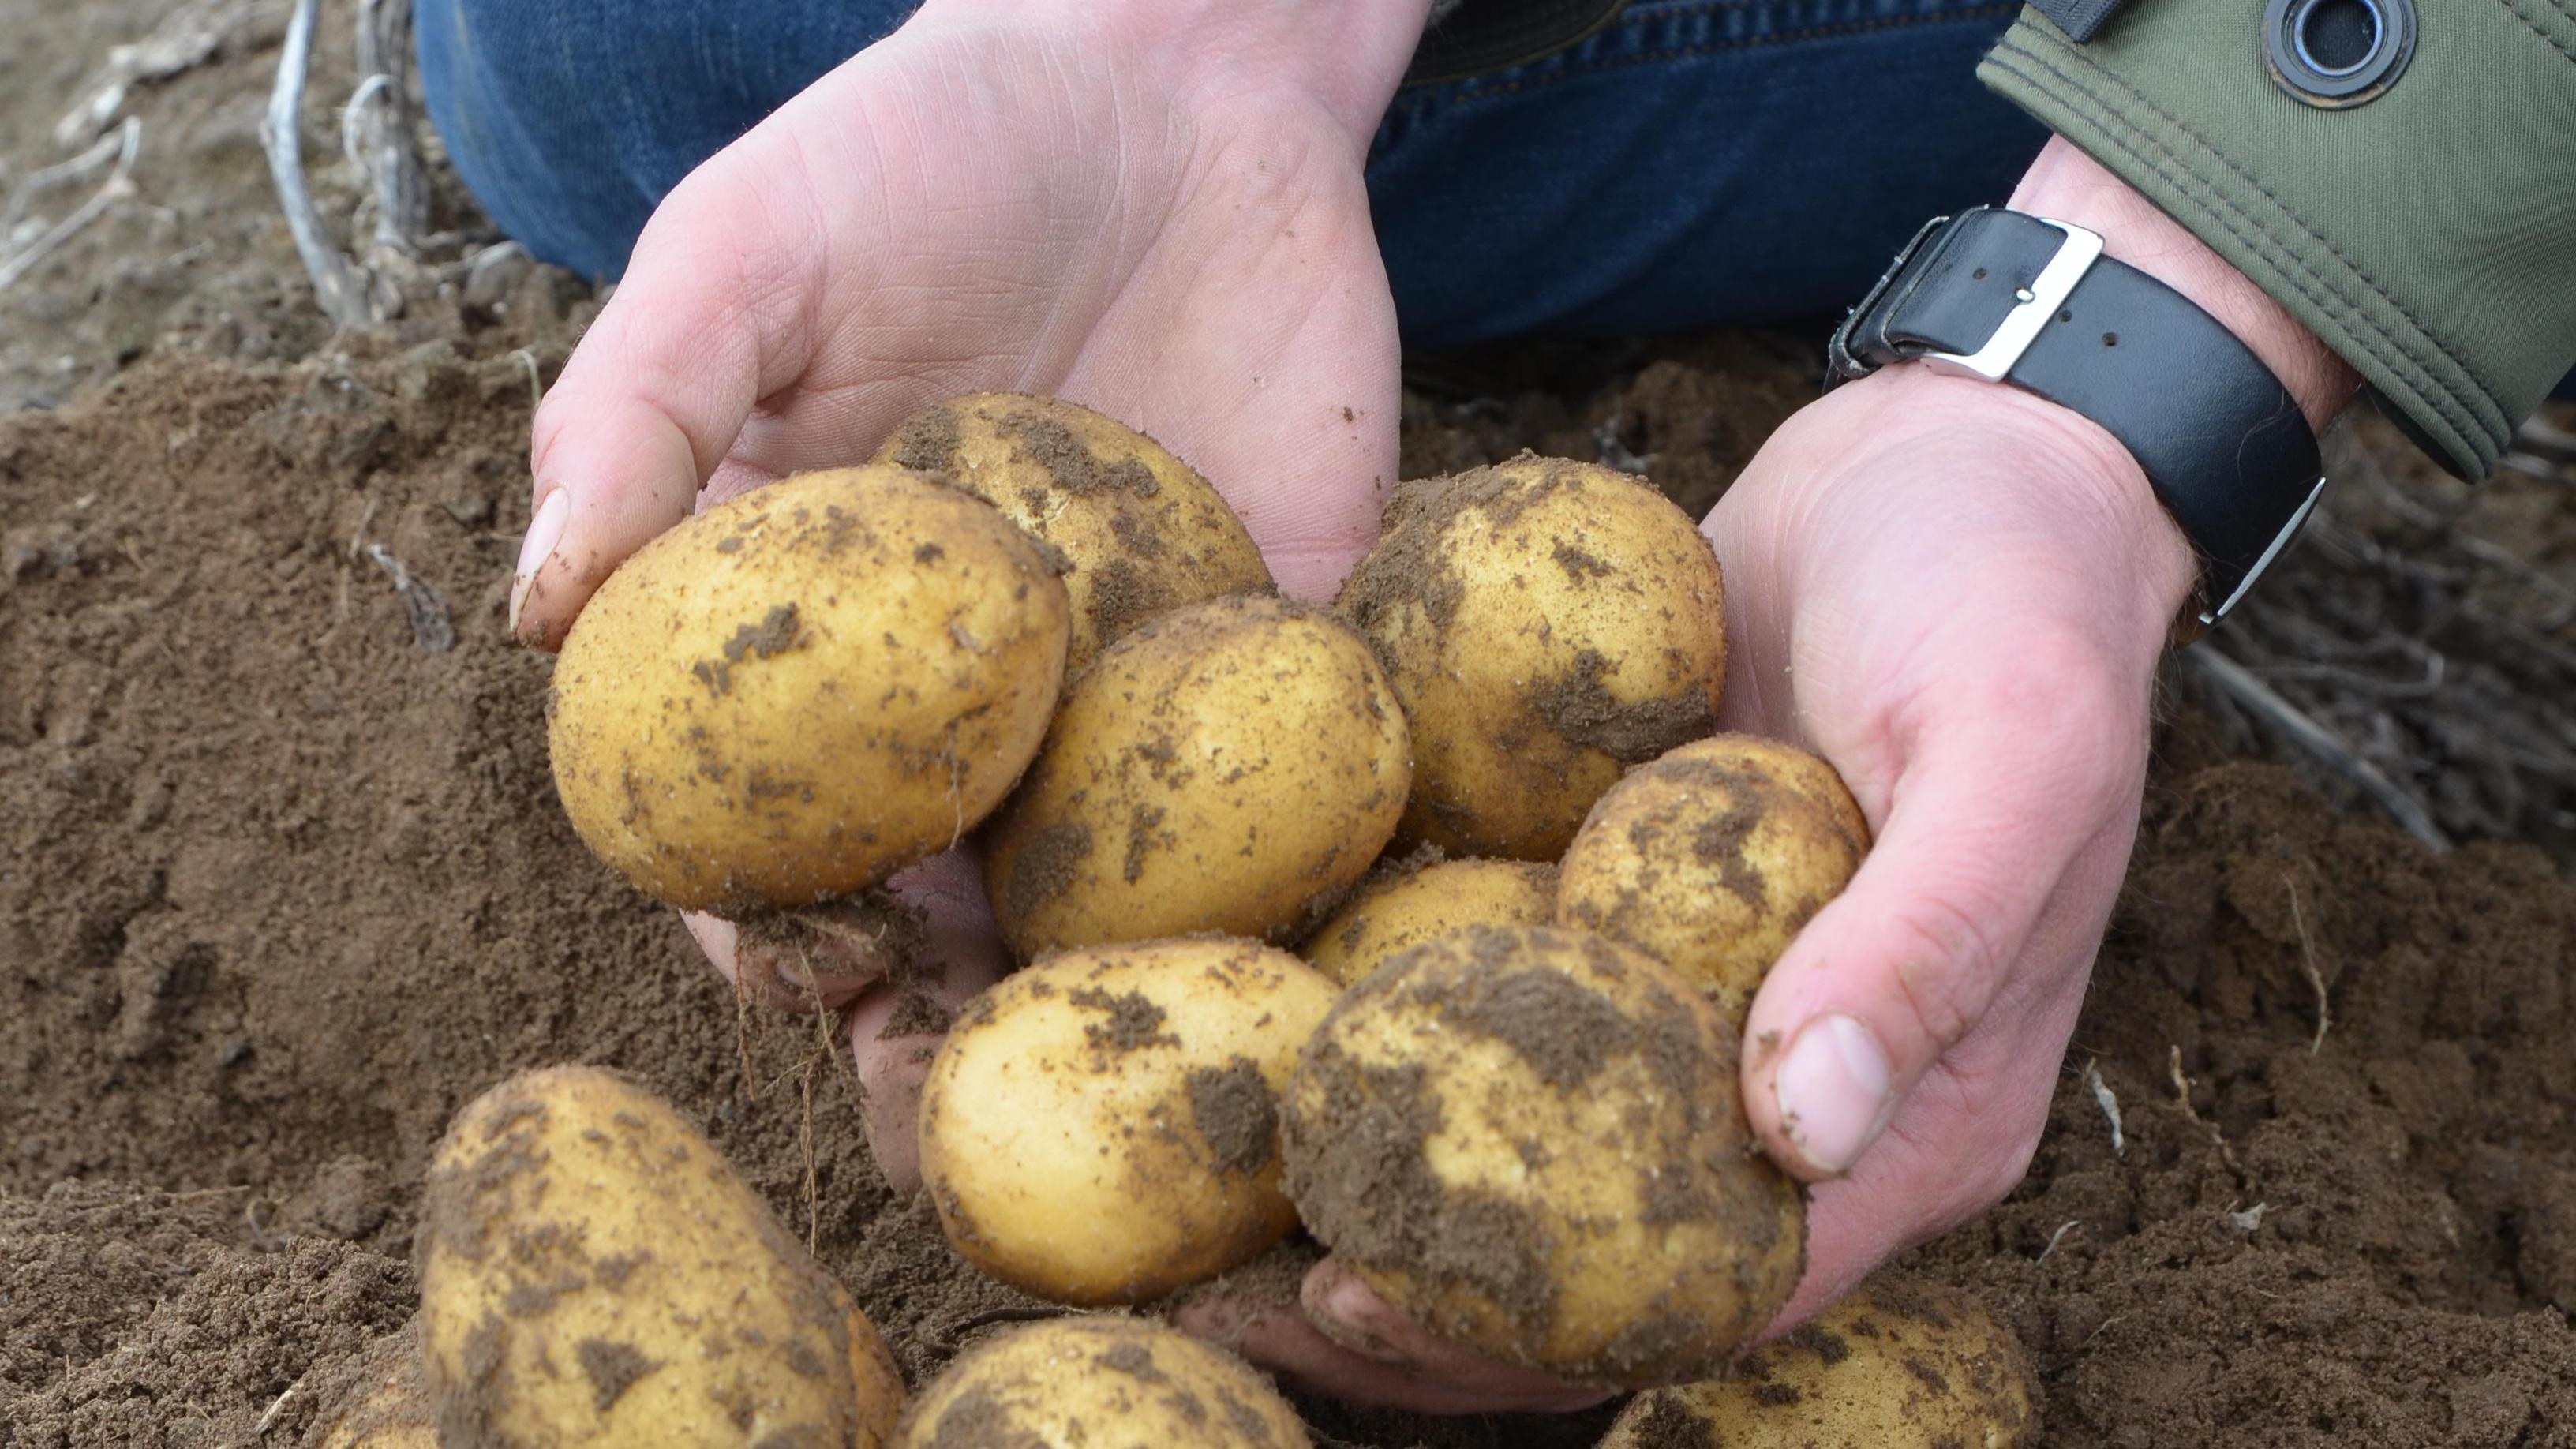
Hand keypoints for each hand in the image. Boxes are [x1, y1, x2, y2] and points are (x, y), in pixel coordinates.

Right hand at [508, 0, 1426, 1187]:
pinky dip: (1280, 872)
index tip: (776, 971)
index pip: (768, 809)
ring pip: (1101, 877)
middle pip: (934, 888)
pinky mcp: (1285, 635)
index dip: (756, 909)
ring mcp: (1129, 673)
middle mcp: (969, 684)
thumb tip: (531, 615)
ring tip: (1087, 1067)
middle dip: (925, 1008)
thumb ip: (636, 419)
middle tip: (940, 1092)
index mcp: (819, 625)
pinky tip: (1272, 948)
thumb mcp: (744, 255)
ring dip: (1088, 988)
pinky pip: (1281, 779)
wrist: (1176, 71)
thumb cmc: (918, 147)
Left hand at [1214, 367, 2190, 1408]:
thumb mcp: (2007, 753)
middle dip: (1411, 1283)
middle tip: (1221, 1280)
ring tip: (1193, 1181)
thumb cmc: (2015, 599)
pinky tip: (1236, 1001)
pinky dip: (1378, 1008)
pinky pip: (1490, 977)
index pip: (1718, 1284)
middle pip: (1587, 1245)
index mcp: (1912, 1115)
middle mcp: (1789, 1090)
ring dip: (1368, 1164)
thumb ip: (1925, 941)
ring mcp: (1691, 992)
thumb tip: (1804, 1130)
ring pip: (1518, 1129)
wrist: (1955, 453)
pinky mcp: (1614, 895)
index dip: (1536, 1331)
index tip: (1355, 1309)